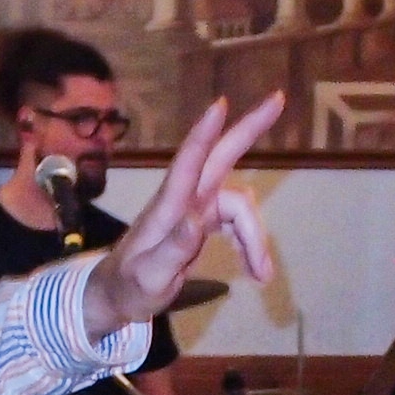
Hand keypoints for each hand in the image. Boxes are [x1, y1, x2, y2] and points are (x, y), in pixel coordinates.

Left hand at [83, 92, 284, 335]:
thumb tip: (197, 221)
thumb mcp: (150, 278)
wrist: (117, 295)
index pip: (187, 163)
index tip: (219, 104)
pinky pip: (237, 221)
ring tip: (263, 274)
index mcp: (168, 207)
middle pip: (220, 157)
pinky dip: (250, 243)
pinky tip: (256, 270)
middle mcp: (185, 199)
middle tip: (278, 98)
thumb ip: (173, 250)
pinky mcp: (203, 220)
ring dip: (255, 237)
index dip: (204, 134)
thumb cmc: (129, 287)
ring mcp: (195, 207)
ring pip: (240, 206)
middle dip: (249, 129)